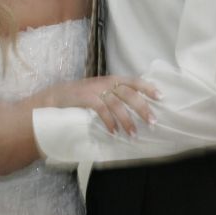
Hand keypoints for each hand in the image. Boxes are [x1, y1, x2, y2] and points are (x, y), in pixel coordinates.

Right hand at [34, 75, 159, 135]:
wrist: (54, 97)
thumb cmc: (80, 97)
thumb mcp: (99, 92)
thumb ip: (114, 96)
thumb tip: (135, 108)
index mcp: (111, 80)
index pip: (133, 81)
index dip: (147, 88)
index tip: (160, 96)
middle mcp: (105, 82)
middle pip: (129, 93)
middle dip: (142, 108)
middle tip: (152, 122)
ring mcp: (95, 89)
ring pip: (117, 103)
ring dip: (127, 120)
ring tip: (133, 134)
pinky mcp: (85, 98)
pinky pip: (101, 109)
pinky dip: (109, 121)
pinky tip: (114, 132)